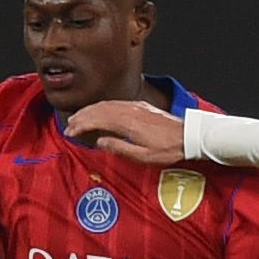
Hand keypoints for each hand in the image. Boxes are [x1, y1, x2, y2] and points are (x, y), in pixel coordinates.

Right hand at [68, 96, 189, 163]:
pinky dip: (102, 106)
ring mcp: (135, 106)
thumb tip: (99, 141)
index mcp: (127, 122)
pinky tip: (99, 112)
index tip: (71, 133)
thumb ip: (119, 147)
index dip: (81, 125)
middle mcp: (129, 110)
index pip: (97, 120)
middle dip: (81, 117)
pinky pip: (116, 102)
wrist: (188, 136)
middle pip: (98, 109)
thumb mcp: (143, 155)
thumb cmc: (168, 148)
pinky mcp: (141, 106)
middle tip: (69, 126)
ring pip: (106, 104)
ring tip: (79, 118)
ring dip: (90, 110)